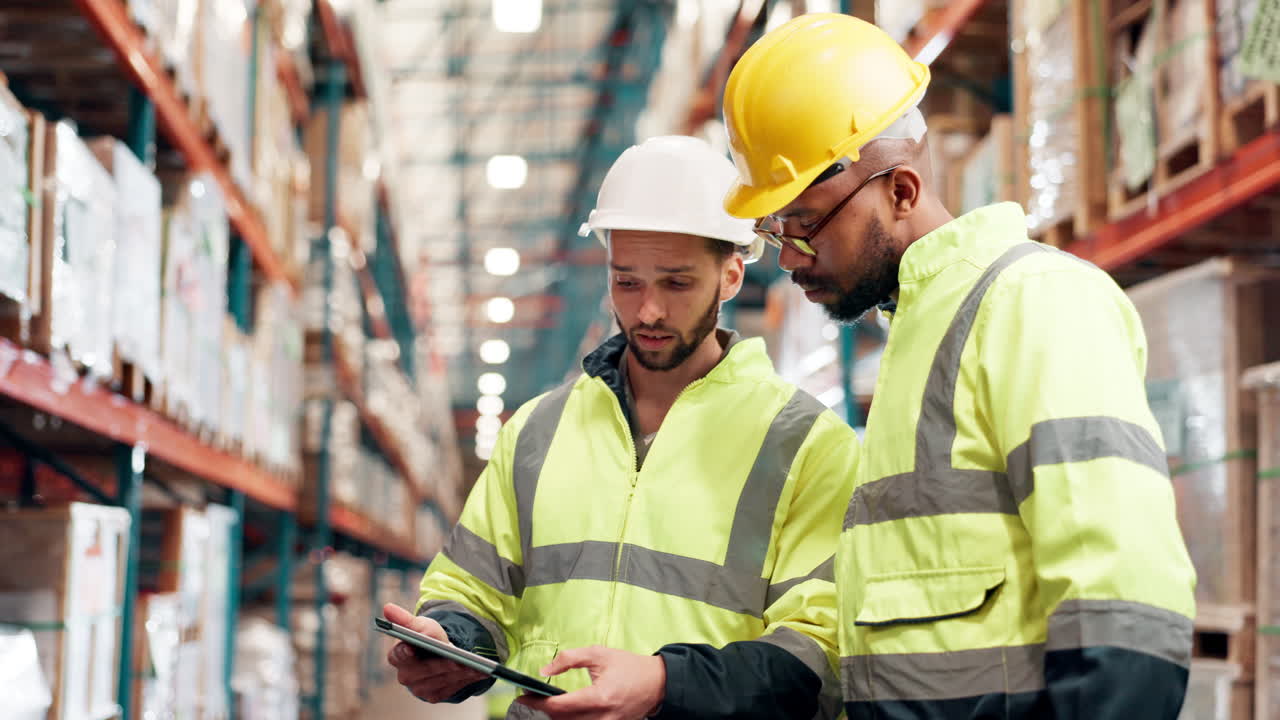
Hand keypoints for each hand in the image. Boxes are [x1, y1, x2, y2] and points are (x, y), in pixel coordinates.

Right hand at [383, 602, 488, 702]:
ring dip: (458, 673)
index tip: (412, 649)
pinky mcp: (435, 695)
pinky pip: (452, 688)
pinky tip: (478, 672)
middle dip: (441, 665)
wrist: (440, 652)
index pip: (398, 656)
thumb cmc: (426, 636)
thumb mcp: (419, 624)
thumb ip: (404, 618)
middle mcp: (406, 676)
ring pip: (441, 680)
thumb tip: (387, 608)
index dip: (405, 653)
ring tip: (473, 665)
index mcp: (397, 656)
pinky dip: (465, 680)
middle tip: (458, 660)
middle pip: (424, 671)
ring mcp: (420, 688)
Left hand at [515, 645, 665, 719]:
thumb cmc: (630, 667)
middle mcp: (603, 717)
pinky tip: (565, 712)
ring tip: (547, 704)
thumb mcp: (599, 654)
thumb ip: (569, 659)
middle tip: (532, 699)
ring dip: (556, 718)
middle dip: (543, 711)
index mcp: (599, 697)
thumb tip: (544, 671)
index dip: (538, 703)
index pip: (560, 706)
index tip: (524, 696)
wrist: (658, 683)